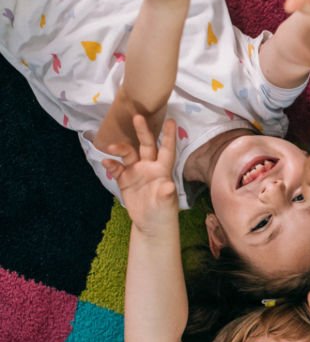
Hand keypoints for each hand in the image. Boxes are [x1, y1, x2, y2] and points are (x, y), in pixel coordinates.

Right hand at [102, 115, 177, 231]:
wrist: (150, 225)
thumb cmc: (163, 213)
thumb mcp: (166, 205)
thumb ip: (166, 195)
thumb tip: (169, 186)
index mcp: (162, 170)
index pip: (167, 150)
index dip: (169, 136)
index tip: (171, 120)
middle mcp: (149, 166)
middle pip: (146, 145)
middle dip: (142, 131)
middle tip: (137, 117)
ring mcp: (136, 171)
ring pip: (128, 154)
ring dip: (120, 148)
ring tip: (111, 147)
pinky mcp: (125, 179)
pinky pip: (117, 168)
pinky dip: (111, 164)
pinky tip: (106, 162)